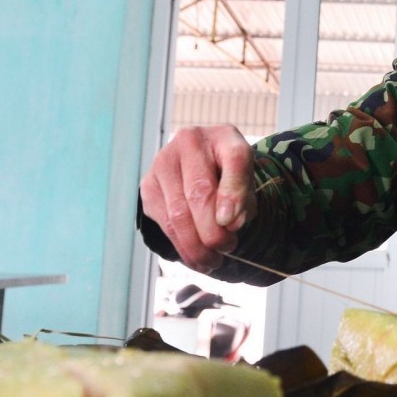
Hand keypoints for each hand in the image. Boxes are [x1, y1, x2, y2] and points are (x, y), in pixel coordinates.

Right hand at [139, 125, 256, 271]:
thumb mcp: (247, 182)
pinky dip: (181, 244)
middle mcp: (190, 142)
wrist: (201, 165)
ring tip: (213, 261)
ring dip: (196, 244)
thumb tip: (228, 223)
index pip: (235, 160)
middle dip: (213, 230)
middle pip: (200, 192)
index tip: (233, 223)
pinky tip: (195, 257)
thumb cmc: (229, 175)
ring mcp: (163, 162)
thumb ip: (243, 198)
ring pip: (178, 212)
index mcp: (224, 136)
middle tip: (227, 248)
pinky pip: (164, 221)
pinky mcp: (148, 185)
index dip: (235, 192)